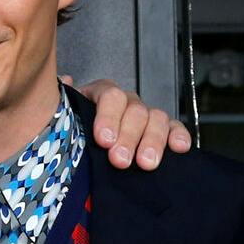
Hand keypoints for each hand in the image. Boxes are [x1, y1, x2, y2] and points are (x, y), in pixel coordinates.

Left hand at [66, 76, 190, 168]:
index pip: (109, 96)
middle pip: (134, 110)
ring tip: (145, 163)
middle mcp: (126, 102)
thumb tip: (66, 79)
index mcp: (101, 95)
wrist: (84, 155)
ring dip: (152, 141)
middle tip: (120, 160)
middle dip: (128, 136)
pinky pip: (174, 128)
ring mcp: (146, 116)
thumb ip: (65, 102)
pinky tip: (178, 148)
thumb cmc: (75, 134)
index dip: (108, 117)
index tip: (103, 140)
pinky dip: (178, 136)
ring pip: (156, 118)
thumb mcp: (65, 119)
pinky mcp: (164, 131)